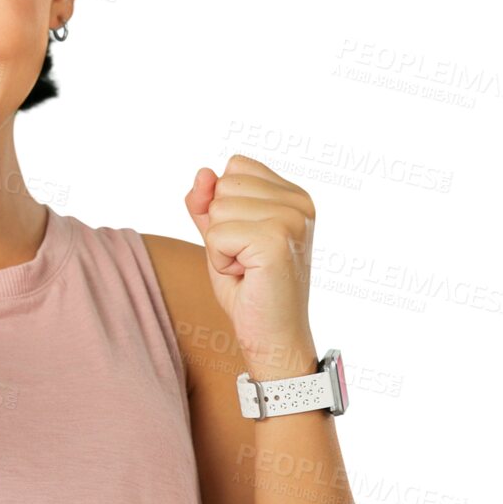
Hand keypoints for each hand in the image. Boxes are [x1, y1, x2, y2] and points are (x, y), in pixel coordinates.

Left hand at [183, 154, 317, 375]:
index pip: (236, 166)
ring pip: (218, 208)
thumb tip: (203, 173)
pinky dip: (220, 260)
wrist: (272, 337)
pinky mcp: (277, 240)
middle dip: (221, 226)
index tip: (248, 241)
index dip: (227, 206)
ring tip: (248, 267)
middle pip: (224, 184)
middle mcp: (299, 202)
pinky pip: (217, 234)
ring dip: (220, 245)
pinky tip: (246, 276)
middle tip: (247, 259)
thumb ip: (208, 202)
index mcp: (294, 195)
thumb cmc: (249, 289)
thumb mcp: (221, 235)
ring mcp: (291, 219)